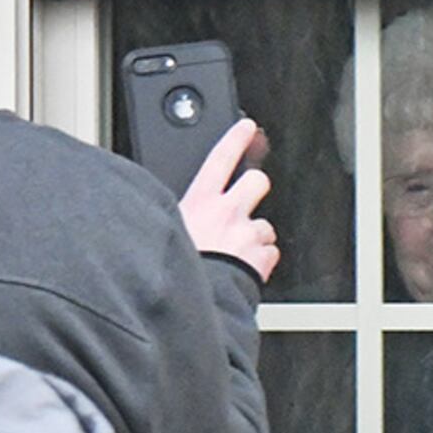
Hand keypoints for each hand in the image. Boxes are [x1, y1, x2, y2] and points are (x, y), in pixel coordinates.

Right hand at [177, 117, 279, 280]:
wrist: (191, 304)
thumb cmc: (169, 271)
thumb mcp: (162, 232)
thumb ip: (174, 218)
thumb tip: (168, 213)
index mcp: (199, 203)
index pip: (220, 159)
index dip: (235, 139)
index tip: (246, 128)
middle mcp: (227, 214)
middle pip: (257, 181)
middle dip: (256, 187)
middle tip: (245, 200)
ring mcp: (247, 236)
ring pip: (265, 225)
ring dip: (255, 236)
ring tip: (235, 253)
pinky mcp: (260, 259)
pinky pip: (269, 253)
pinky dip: (260, 260)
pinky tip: (243, 270)